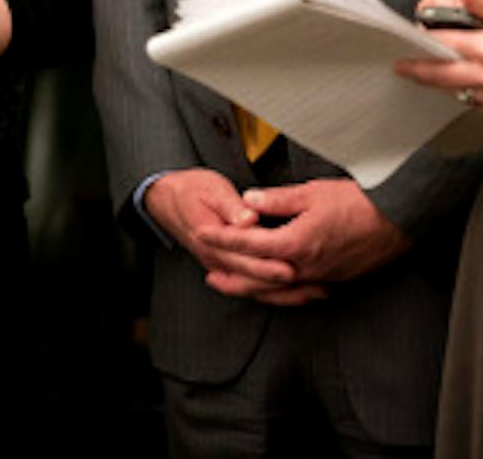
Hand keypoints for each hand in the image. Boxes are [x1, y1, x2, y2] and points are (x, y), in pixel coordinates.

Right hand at [143, 169, 315, 302]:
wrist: (166, 200)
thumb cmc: (191, 191)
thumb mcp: (211, 189)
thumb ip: (231, 205)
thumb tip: (248, 218)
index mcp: (211, 237)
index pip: (244, 257)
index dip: (268, 264)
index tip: (291, 268)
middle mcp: (215, 258)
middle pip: (252, 279)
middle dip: (284, 286)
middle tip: (315, 287)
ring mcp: (220, 266)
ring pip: (253, 288)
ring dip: (284, 294)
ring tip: (315, 293)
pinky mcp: (226, 267)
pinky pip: (251, 286)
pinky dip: (274, 293)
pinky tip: (296, 292)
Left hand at [197, 179, 408, 304]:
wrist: (396, 220)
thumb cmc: (357, 202)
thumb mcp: (311, 193)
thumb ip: (276, 199)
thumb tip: (248, 201)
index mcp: (296, 243)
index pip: (249, 244)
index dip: (223, 239)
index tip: (203, 234)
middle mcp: (305, 267)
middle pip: (258, 279)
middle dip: (231, 276)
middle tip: (209, 274)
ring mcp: (319, 277)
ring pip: (277, 291)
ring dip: (252, 289)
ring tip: (233, 285)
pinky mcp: (331, 280)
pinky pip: (297, 292)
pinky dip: (278, 293)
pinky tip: (272, 289)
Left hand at [396, 0, 482, 115]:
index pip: (443, 47)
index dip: (422, 46)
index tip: (406, 46)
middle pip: (442, 77)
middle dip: (420, 73)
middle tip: (404, 70)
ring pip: (457, 91)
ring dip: (442, 83)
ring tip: (430, 73)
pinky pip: (476, 103)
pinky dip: (466, 93)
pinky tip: (463, 82)